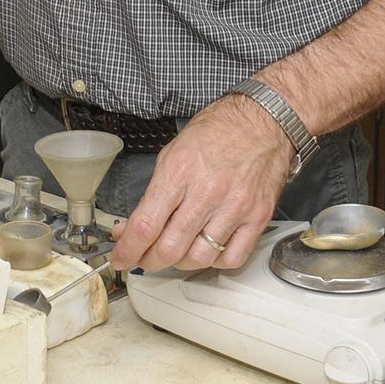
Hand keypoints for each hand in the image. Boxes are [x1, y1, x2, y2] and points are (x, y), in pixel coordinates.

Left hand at [111, 95, 293, 273]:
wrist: (263, 121)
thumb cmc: (217, 131)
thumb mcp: (172, 153)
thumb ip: (152, 194)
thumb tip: (130, 227)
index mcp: (179, 171)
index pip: (146, 225)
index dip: (128, 250)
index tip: (121, 258)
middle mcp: (207, 192)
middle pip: (170, 248)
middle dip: (149, 261)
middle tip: (144, 258)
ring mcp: (235, 206)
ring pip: (199, 258)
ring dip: (180, 263)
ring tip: (175, 252)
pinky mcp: (258, 217)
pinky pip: (232, 258)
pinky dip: (214, 261)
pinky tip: (207, 249)